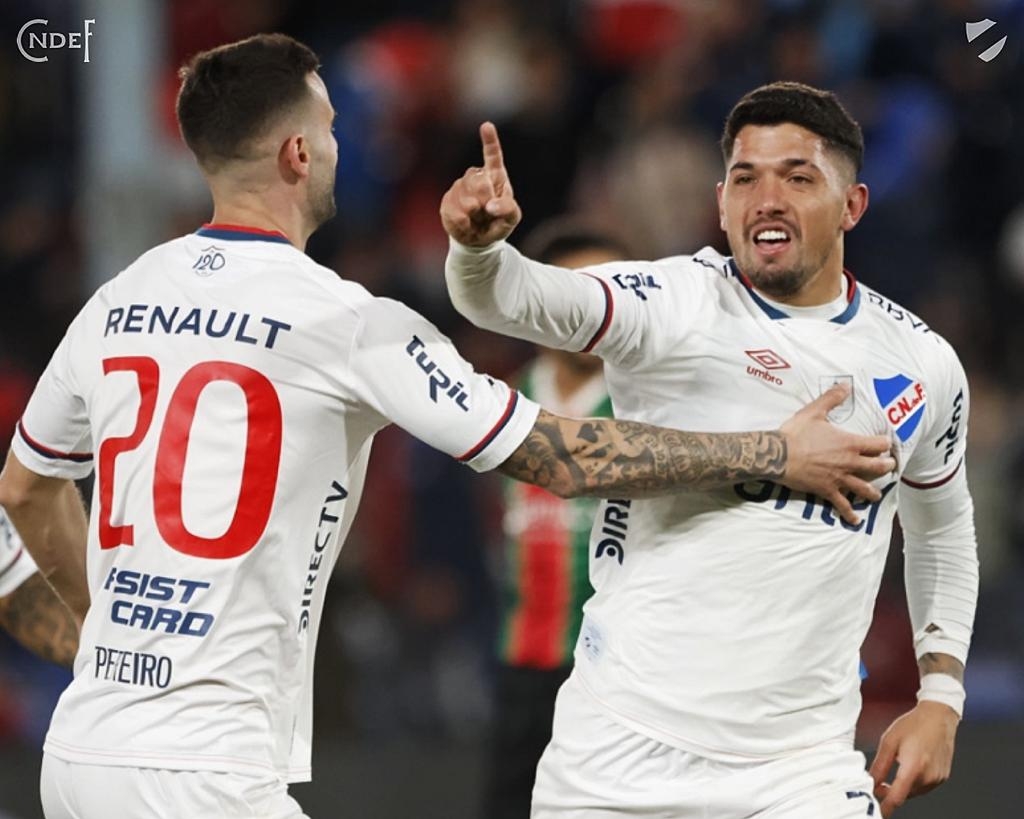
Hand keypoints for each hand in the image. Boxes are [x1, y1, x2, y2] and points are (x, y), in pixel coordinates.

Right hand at [440, 122, 521, 246]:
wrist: (478, 239)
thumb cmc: (498, 223)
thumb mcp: (512, 219)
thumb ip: (508, 209)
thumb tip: (490, 206)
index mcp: (495, 176)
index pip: (493, 155)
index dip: (490, 141)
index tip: (487, 126)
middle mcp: (476, 177)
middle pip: (479, 180)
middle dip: (485, 199)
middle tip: (488, 212)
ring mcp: (460, 187)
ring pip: (465, 196)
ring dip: (474, 213)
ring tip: (477, 219)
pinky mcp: (447, 200)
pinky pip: (453, 209)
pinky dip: (462, 222)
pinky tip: (467, 224)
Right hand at [779, 384, 895, 524]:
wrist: (778, 455)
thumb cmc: (796, 433)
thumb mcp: (814, 411)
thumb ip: (832, 398)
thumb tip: (845, 385)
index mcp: (850, 443)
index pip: (878, 444)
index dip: (885, 443)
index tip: (886, 443)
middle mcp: (850, 463)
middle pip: (878, 467)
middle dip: (886, 466)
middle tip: (888, 466)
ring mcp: (840, 479)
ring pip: (865, 489)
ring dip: (873, 491)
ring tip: (876, 494)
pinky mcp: (827, 491)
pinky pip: (842, 505)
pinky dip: (850, 514)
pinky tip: (855, 520)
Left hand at [868, 701, 959, 816]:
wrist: (939, 717)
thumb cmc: (913, 725)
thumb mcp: (889, 742)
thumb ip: (879, 765)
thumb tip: (870, 782)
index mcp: (913, 768)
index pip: (897, 797)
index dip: (885, 807)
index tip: (877, 812)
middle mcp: (928, 777)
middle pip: (904, 795)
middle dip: (890, 792)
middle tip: (878, 783)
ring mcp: (938, 778)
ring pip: (914, 791)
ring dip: (903, 786)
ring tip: (897, 766)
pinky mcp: (943, 777)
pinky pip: (924, 786)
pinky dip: (914, 781)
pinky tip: (911, 765)